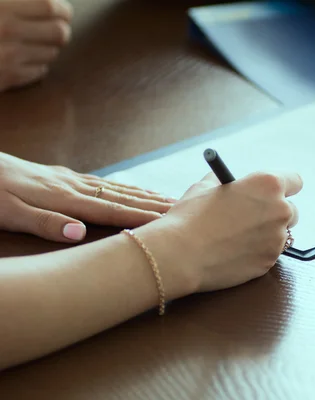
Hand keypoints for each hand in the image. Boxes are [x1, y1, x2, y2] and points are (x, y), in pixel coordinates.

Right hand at [0, 0, 72, 91]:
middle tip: (57, 29)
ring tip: (34, 44)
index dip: (62, 10)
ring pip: (52, 53)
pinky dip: (37, 66)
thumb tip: (52, 6)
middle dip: (61, 31)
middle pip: (59, 33)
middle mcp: (7, 31)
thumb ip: (17, 3)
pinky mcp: (7, 78)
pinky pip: (40, 71)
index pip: (49, 6)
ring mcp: (8, 57)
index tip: (64, 13)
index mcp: (2, 7)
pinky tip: (24, 60)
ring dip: (49, 48)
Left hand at [0, 153, 173, 241]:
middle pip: (121, 196)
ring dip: (143, 194)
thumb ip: (44, 223)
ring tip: (167, 199)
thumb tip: (80, 233)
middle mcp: (73, 186)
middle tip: (183, 208)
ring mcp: (69, 179)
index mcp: (64, 199)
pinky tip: (131, 189)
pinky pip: (103, 182)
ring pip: (115, 188)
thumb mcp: (9, 213)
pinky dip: (124, 187)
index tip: (170, 221)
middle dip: (153, 204)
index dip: (142, 216)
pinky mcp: (62, 176)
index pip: (111, 210)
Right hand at [138, 171, 301, 297]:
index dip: (284, 186)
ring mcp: (277, 239)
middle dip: (275, 213)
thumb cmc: (190, 217)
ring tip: (238, 237)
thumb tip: (232, 184)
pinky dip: (256, 253)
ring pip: (280, 235)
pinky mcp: (269, 262)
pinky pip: (268, 254)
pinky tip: (234, 251)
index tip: (275, 192)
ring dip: (266, 234)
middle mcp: (279, 210)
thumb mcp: (206, 187)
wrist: (180, 254)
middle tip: (255, 217)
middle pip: (291, 210)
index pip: (295, 181)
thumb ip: (228, 183)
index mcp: (267, 184)